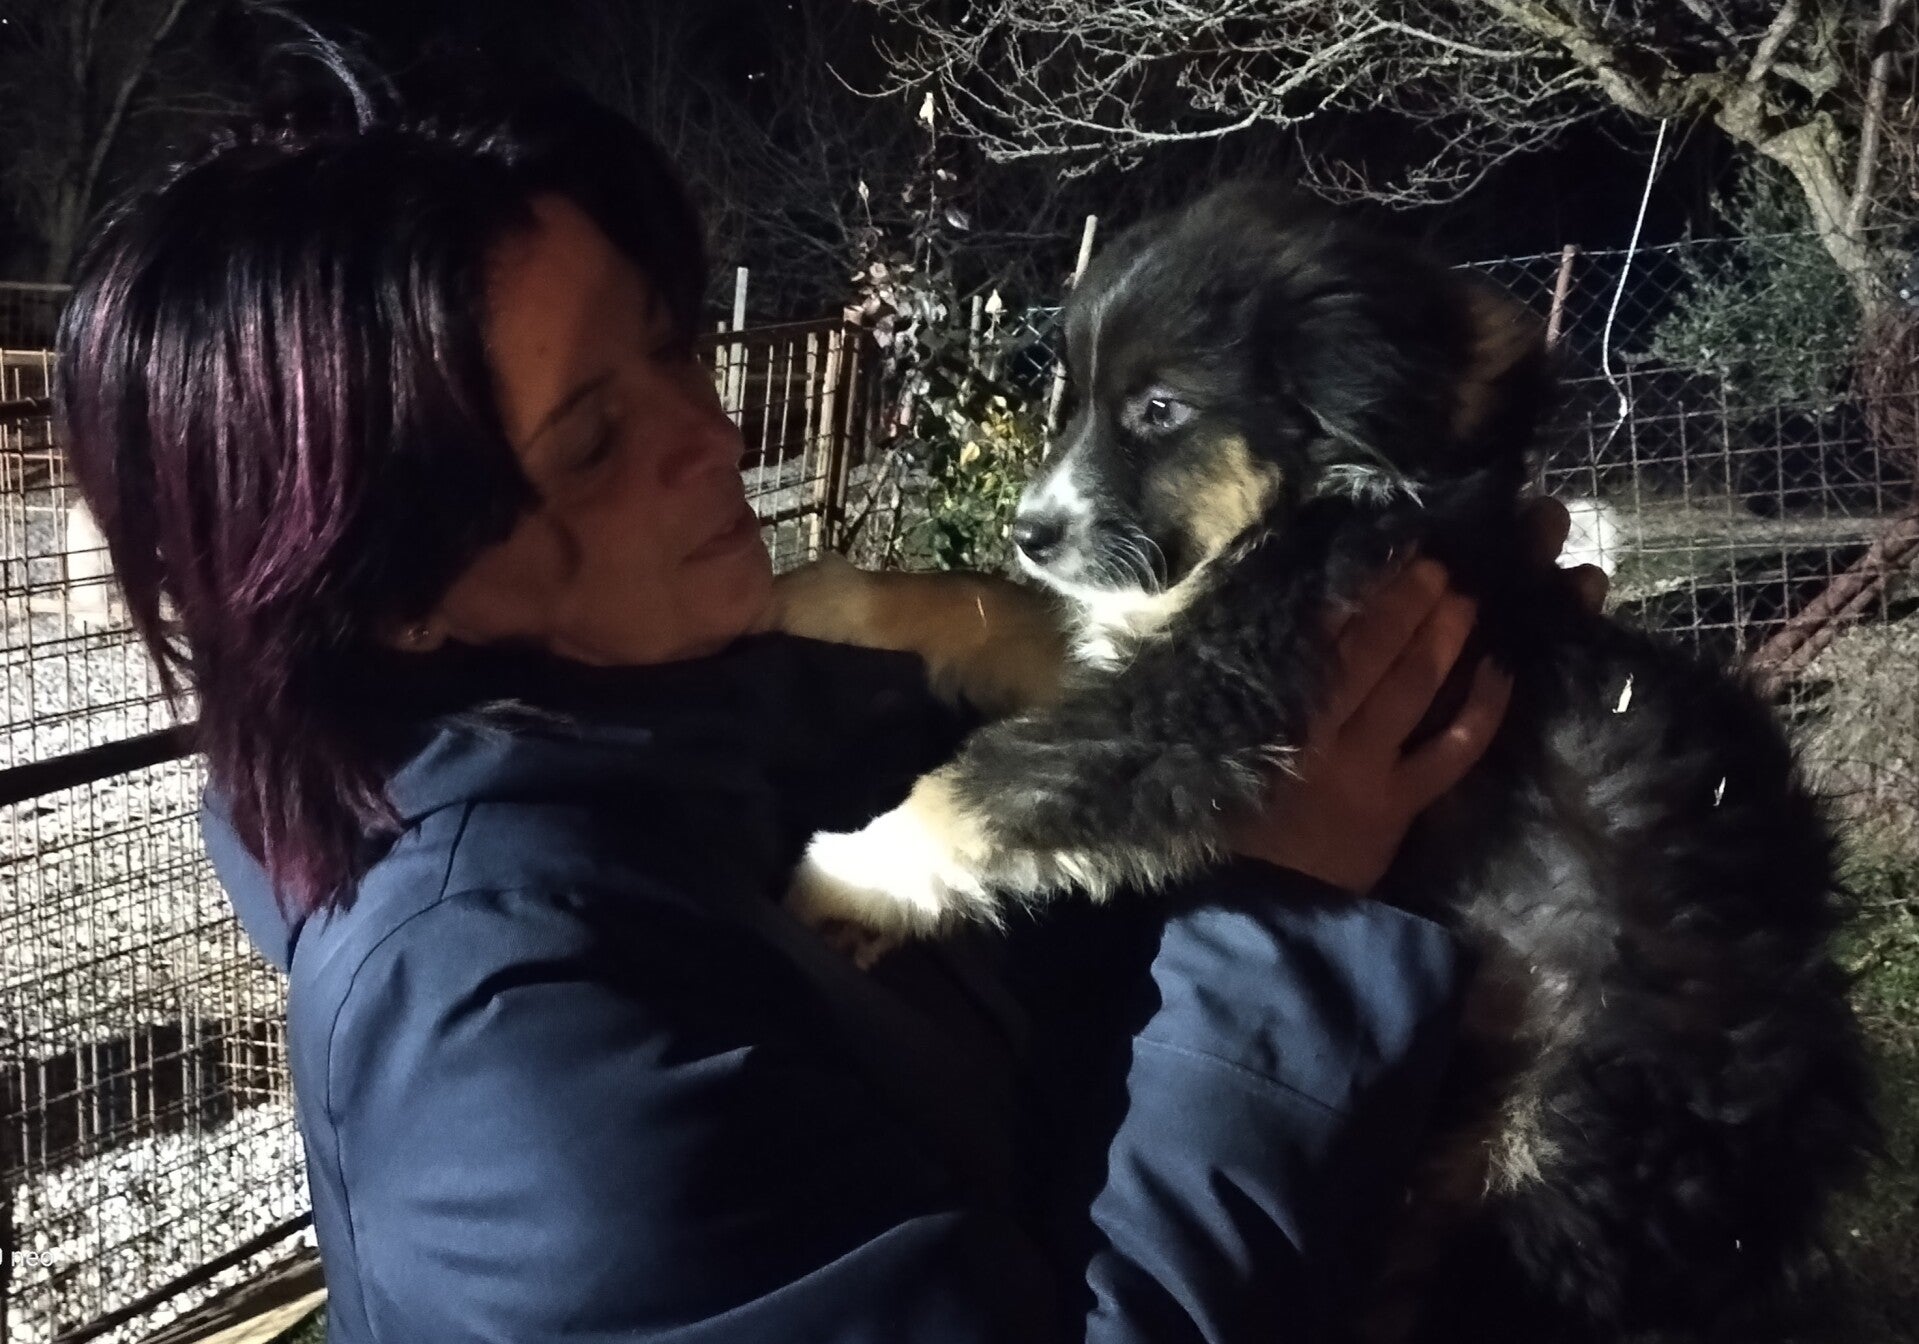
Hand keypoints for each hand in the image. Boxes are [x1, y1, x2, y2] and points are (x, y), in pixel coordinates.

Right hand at [1229, 496, 1607, 892]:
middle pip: (1369, 649)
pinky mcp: (1398, 805)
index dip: (1351, 589)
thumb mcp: (1216, 751)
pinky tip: (1503, 672)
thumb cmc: (1224, 825)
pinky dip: (1480, 710)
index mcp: (1269, 712)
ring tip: (1467, 595)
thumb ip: (1245, 694)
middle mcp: (1320, 731)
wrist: (1251, 911)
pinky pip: (1450, 751)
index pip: (1315, 635)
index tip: (1376, 548)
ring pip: (1412, 687)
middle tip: (1437, 560)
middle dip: (1406, 599)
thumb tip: (1270, 623)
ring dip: (1443, 636)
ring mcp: (1366, 767)